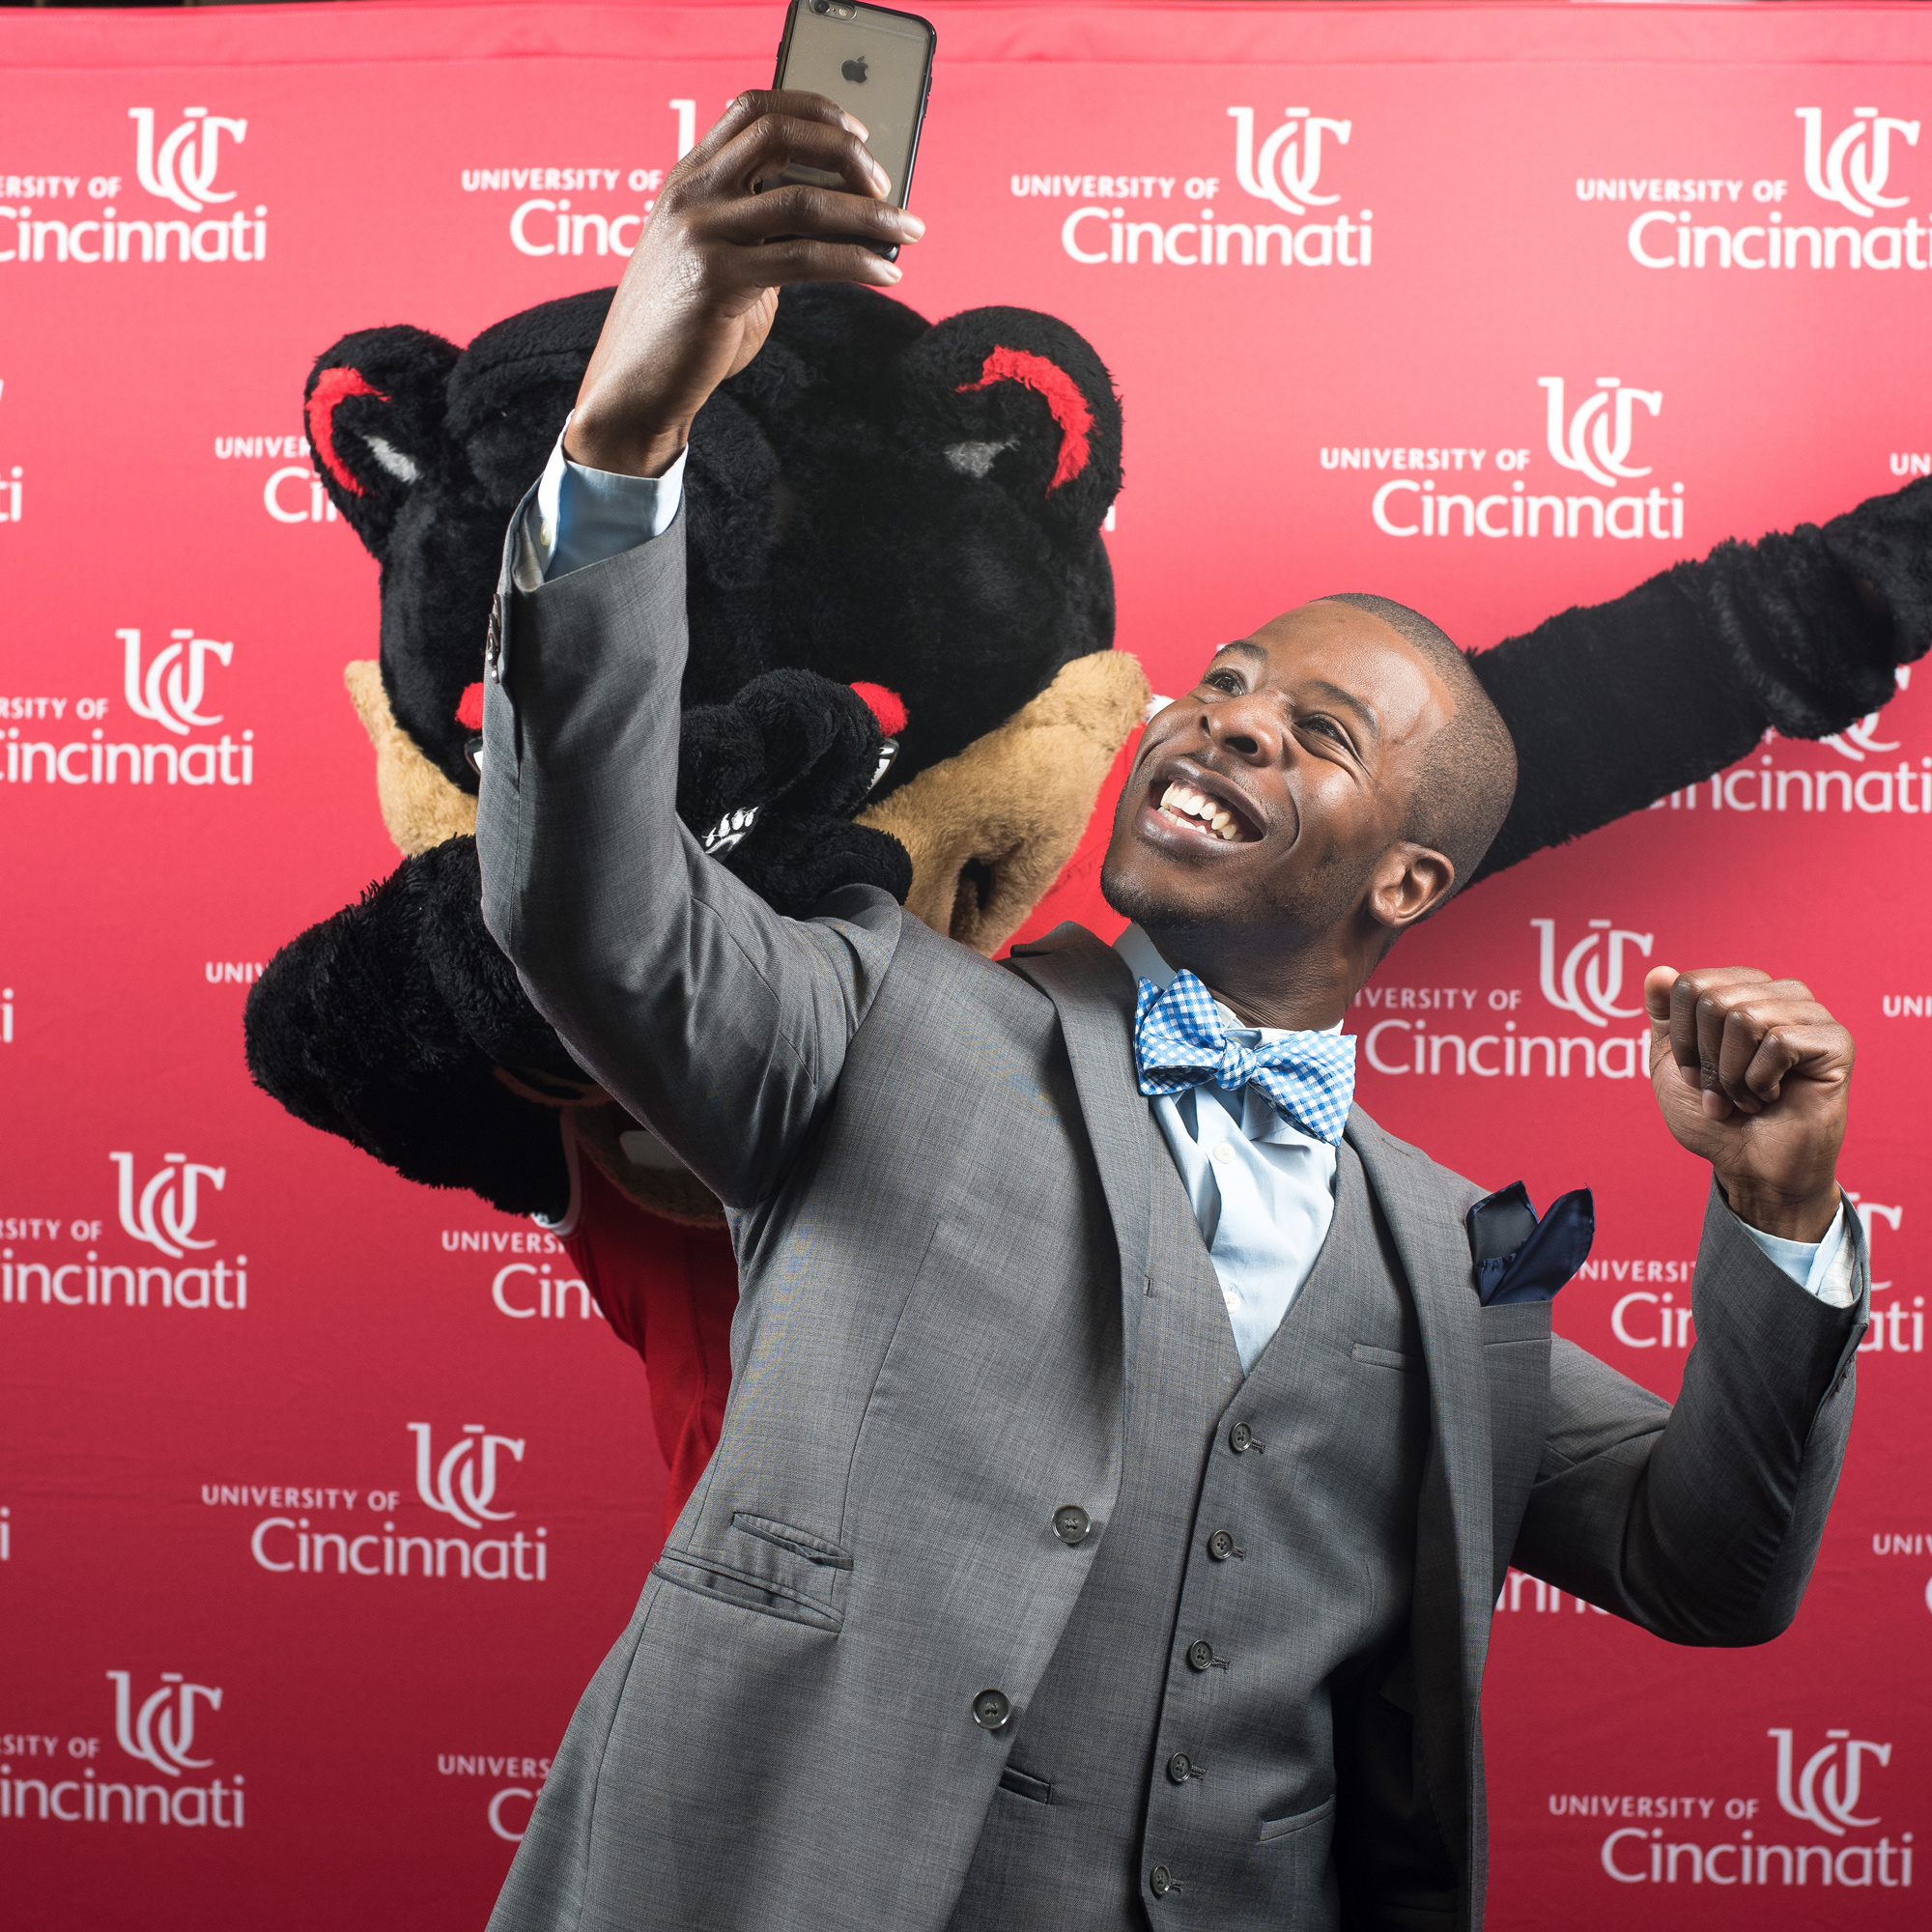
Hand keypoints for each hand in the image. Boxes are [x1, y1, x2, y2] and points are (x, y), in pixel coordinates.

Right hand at [565, 91, 923, 478]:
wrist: (635, 385)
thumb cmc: (685, 329)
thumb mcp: (718, 260)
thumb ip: (762, 230)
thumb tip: (840, 219)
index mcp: (687, 179)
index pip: (751, 109)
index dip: (811, 109)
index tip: (857, 129)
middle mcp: (691, 194)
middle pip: (779, 136)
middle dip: (845, 152)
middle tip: (885, 184)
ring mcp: (701, 233)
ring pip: (803, 201)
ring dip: (869, 215)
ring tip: (908, 231)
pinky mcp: (718, 280)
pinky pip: (806, 258)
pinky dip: (855, 261)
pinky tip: (884, 273)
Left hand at [1644, 965, 1852, 1242]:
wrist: (1752, 1168)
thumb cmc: (1714, 1117)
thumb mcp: (1671, 1064)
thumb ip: (1663, 1017)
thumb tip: (1659, 971)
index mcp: (1742, 990)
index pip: (1689, 984)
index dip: (1681, 1038)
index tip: (1694, 1073)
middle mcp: (1779, 993)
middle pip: (1714, 1001)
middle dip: (1705, 1059)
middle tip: (1721, 1092)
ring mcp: (1812, 1014)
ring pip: (1745, 1019)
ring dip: (1732, 1075)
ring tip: (1746, 1097)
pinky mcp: (1836, 1041)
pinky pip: (1779, 1043)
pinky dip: (1760, 1081)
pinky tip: (1774, 1098)